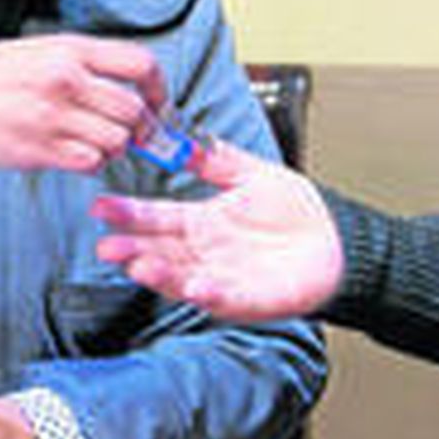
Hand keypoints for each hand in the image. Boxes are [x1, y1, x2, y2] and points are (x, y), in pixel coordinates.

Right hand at [0, 34, 165, 172]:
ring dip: (117, 146)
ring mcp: (53, 117)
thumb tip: (132, 86)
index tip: (159, 102)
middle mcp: (66, 81)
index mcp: (71, 50)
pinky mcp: (40, 149)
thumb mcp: (41, 50)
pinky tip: (76, 151)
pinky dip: (92, 162)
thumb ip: (86, 64)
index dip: (159, 89)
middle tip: (138, 133)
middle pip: (134, 110)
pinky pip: (90, 162)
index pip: (141, 64)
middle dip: (143, 127)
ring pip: (117, 140)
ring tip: (97, 140)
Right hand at [92, 140, 343, 320]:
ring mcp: (224, 278)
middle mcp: (206, 252)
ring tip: (138, 265)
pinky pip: (225, 298)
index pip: (158, 217)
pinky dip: (210, 293)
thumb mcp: (253, 174)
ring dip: (160, 273)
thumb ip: (216, 160)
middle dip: (133, 249)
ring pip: (183, 277)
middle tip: (106, 245)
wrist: (337, 240)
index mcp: (203, 222)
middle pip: (161, 251)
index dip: (130, 214)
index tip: (101, 207)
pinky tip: (196, 286)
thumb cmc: (298, 212)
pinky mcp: (249, 299)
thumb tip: (181, 140)